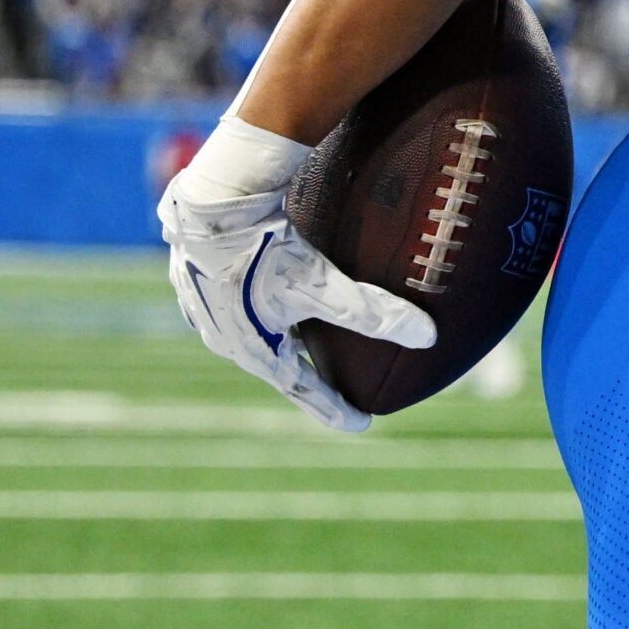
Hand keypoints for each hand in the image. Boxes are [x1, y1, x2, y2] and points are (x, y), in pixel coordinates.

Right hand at [158, 130, 433, 431]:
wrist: (212, 204)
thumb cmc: (265, 250)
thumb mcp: (322, 286)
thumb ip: (372, 312)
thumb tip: (428, 337)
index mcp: (252, 348)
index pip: (301, 389)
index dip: (333, 407)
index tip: (362, 424)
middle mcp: (225, 334)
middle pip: (276, 361)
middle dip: (306, 373)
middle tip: (338, 382)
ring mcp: (208, 304)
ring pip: (255, 329)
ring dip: (281, 336)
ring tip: (306, 335)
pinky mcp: (201, 273)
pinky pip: (239, 297)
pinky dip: (262, 303)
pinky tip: (270, 291)